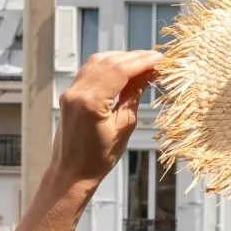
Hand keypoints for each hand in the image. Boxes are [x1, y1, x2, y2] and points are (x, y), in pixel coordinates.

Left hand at [44, 49, 161, 190]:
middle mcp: (77, 92)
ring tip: (142, 63)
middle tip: (156, 60)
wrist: (71, 172)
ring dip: (121, 58)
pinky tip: (124, 69)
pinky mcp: (70, 93)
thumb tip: (148, 74)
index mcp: (92, 102)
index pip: (120, 70)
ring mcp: (70, 91)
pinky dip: (108, 65)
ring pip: (98, 61)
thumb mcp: (124, 126)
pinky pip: (90, 70)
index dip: (142, 61)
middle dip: (134, 57)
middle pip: (109, 61)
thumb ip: (133, 96)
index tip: (160, 58)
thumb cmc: (99, 157)